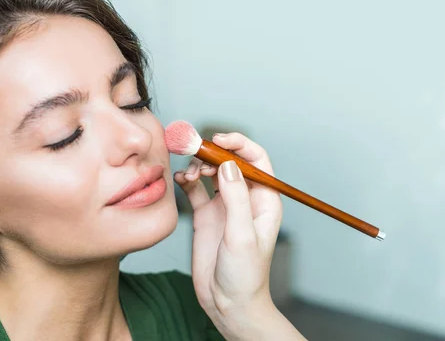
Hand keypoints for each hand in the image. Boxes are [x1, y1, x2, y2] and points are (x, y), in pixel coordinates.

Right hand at [174, 132, 304, 339]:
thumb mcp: (242, 235)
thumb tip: (228, 164)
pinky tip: (180, 181)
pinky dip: (186, 180)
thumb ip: (235, 198)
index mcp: (264, 199)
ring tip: (188, 174)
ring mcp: (224, 205)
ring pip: (211, 171)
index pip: (256, 160)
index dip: (239, 144)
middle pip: (230, 161)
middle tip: (194, 152)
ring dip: (198, 165)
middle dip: (213, 152)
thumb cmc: (245, 275)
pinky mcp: (206, 214)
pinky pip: (195, 188)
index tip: (218, 140)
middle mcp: (244, 198)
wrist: (228, 302)